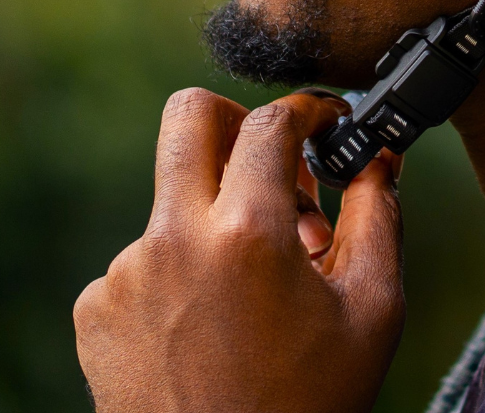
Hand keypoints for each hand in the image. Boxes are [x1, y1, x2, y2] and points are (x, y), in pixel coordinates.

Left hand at [75, 89, 404, 412]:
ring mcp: (125, 275)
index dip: (311, 109)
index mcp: (246, 232)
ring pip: (175, 194)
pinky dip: (187, 263)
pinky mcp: (98, 310)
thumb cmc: (306, 407)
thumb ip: (379, 213)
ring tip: (262, 273)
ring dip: (220, 210)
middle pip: (190, 116)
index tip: (329, 124)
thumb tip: (377, 158)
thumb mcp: (372, 306)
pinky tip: (219, 311)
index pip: (272, 120)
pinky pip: (146, 251)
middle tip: (273, 157)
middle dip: (239, 119)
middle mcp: (173, 239)